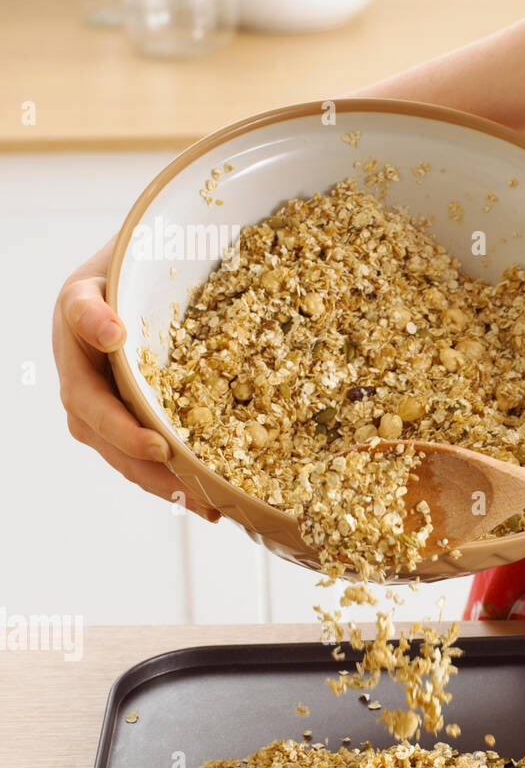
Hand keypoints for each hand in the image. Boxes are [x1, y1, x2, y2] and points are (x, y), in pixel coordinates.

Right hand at [52, 237, 220, 522]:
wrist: (138, 262)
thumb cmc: (127, 262)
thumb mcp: (107, 270)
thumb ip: (96, 305)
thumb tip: (110, 333)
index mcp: (72, 347)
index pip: (89, 399)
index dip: (121, 427)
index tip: (159, 443)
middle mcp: (81, 382)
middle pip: (107, 439)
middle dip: (149, 468)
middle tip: (190, 486)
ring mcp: (102, 402)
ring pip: (125, 455)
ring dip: (164, 484)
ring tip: (207, 505)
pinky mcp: (129, 413)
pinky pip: (144, 452)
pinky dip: (174, 477)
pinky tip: (209, 498)